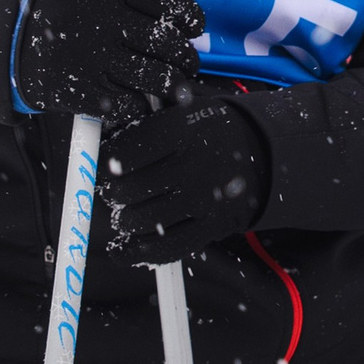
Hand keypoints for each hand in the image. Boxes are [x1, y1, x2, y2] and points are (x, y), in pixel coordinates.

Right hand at [15, 0, 203, 117]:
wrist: (9, 42)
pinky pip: (128, 104)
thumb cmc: (66, 12)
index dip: (187, 12)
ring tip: (176, 84)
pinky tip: (141, 98)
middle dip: (185, 55)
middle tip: (189, 61)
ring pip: (152, 76)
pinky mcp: (78, 91)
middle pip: (163, 40)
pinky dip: (140, 104)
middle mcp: (97, 20)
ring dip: (172, 83)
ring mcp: (88, 57)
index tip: (195, 25)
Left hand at [94, 95, 270, 263]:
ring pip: (142, 220)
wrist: (263, 151)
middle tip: (114, 191)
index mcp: (182, 129)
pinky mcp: (213, 226)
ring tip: (127, 212)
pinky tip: (122, 251)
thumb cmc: (209, 130)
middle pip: (129, 190)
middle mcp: (194, 164)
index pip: (125, 153)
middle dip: (113, 194)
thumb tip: (100, 135)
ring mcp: (205, 199)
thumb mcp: (183, 109)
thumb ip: (145, 119)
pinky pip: (166, 248)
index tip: (104, 166)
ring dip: (125, 220)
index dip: (106, 163)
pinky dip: (137, 253)